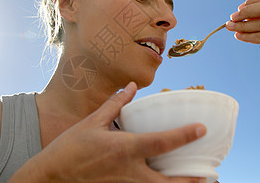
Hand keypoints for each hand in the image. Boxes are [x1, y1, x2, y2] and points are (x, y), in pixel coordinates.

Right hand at [9, 82, 206, 182]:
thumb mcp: (92, 122)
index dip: (184, 135)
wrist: (50, 176)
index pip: (161, 143)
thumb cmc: (70, 147)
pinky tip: (163, 182)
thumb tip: (132, 87)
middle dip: (190, 180)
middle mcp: (129, 171)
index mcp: (124, 149)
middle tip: (208, 175)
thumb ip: (115, 104)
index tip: (202, 128)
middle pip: (168, 182)